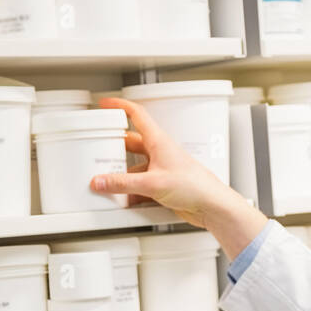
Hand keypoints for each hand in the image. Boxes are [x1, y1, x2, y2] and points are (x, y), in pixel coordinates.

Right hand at [88, 96, 240, 227]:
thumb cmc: (195, 186)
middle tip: (99, 150)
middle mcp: (160, 152)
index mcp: (159, 141)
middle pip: (131, 143)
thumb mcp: (152, 183)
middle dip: (115, 147)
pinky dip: (131, 190)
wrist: (211, 206)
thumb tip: (102, 181)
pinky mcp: (163, 185)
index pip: (137, 115)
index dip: (121, 106)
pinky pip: (141, 184)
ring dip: (122, 174)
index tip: (106, 104)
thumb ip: (123, 183)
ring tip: (108, 180)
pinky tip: (124, 198)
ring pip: (134, 167)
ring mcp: (161, 169)